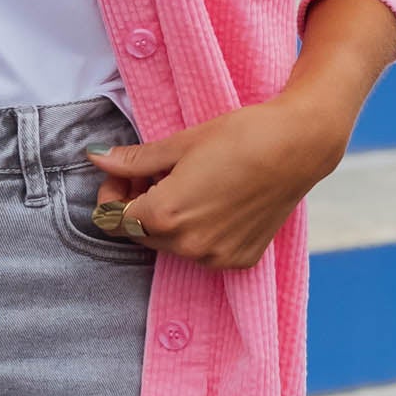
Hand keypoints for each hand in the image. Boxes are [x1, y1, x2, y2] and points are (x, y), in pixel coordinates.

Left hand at [85, 0, 395, 271]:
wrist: (299, 145)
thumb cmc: (240, 135)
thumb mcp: (180, 143)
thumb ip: (134, 160)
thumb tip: (96, 159)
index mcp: (164, 215)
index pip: (113, 218)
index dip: (113, 193)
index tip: (127, 171)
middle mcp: (188, 246)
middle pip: (140, 234)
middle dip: (140, 205)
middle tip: (160, 172)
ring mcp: (215, 257)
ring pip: (170, 245)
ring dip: (168, 220)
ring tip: (190, 184)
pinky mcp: (239, 259)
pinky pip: (202, 252)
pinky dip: (199, 231)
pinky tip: (216, 200)